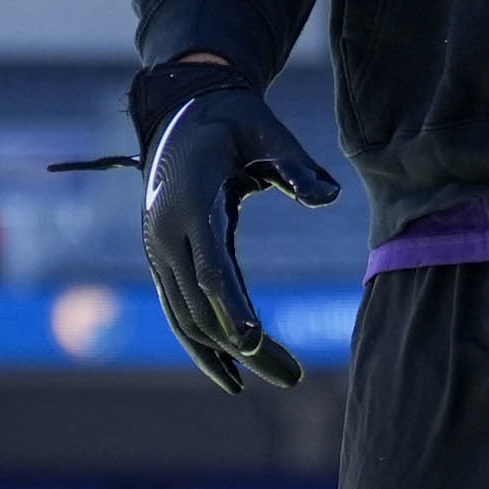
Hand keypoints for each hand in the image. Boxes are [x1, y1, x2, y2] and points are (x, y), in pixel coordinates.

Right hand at [141, 83, 340, 395]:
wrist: (181, 111)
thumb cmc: (234, 122)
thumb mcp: (267, 132)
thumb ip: (296, 166)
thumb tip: (328, 197)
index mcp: (192, 204)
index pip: (211, 268)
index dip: (232, 307)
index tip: (254, 341)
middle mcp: (167, 236)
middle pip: (203, 306)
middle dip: (245, 346)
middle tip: (294, 377)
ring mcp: (159, 252)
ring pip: (187, 318)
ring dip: (228, 355)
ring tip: (283, 376)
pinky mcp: (163, 261)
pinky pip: (180, 311)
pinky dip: (202, 346)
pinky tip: (234, 373)